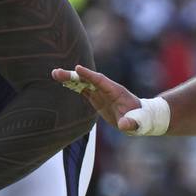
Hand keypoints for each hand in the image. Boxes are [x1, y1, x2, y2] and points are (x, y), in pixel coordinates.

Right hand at [51, 64, 168, 135]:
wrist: (140, 118)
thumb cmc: (139, 119)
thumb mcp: (136, 122)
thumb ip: (131, 123)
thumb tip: (124, 126)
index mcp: (116, 91)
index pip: (101, 81)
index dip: (89, 75)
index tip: (78, 69)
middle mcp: (107, 89)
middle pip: (88, 79)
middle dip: (74, 75)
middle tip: (57, 72)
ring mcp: (101, 92)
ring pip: (83, 83)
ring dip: (70, 78)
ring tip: (55, 74)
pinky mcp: (97, 97)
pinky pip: (83, 89)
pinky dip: (73, 85)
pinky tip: (62, 82)